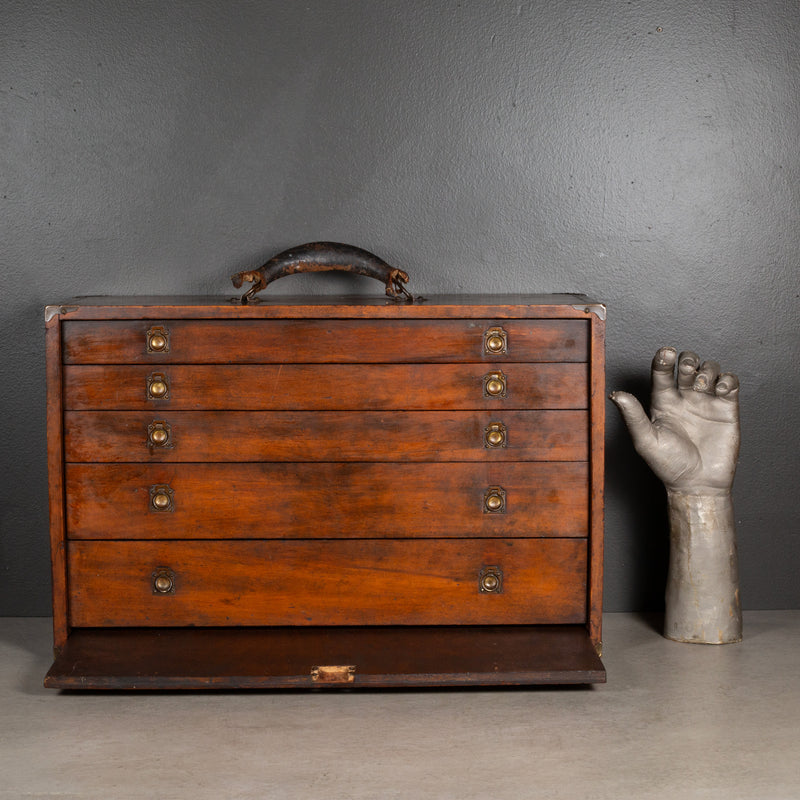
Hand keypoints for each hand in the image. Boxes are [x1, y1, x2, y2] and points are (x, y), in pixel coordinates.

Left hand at [610, 347, 739, 494]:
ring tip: (702, 385)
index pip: (662, 372)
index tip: (665, 353)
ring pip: (708, 369)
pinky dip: (727, 379)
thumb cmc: (668, 465)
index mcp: (662, 402)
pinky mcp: (726, 409)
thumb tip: (616, 394)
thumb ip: (632, 415)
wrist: (697, 484)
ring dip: (707, 369)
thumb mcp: (645, 440)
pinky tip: (720, 390)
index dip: (663, 359)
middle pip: (687, 365)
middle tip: (686, 370)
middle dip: (688, 360)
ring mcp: (705, 402)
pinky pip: (730, 383)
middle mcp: (683, 398)